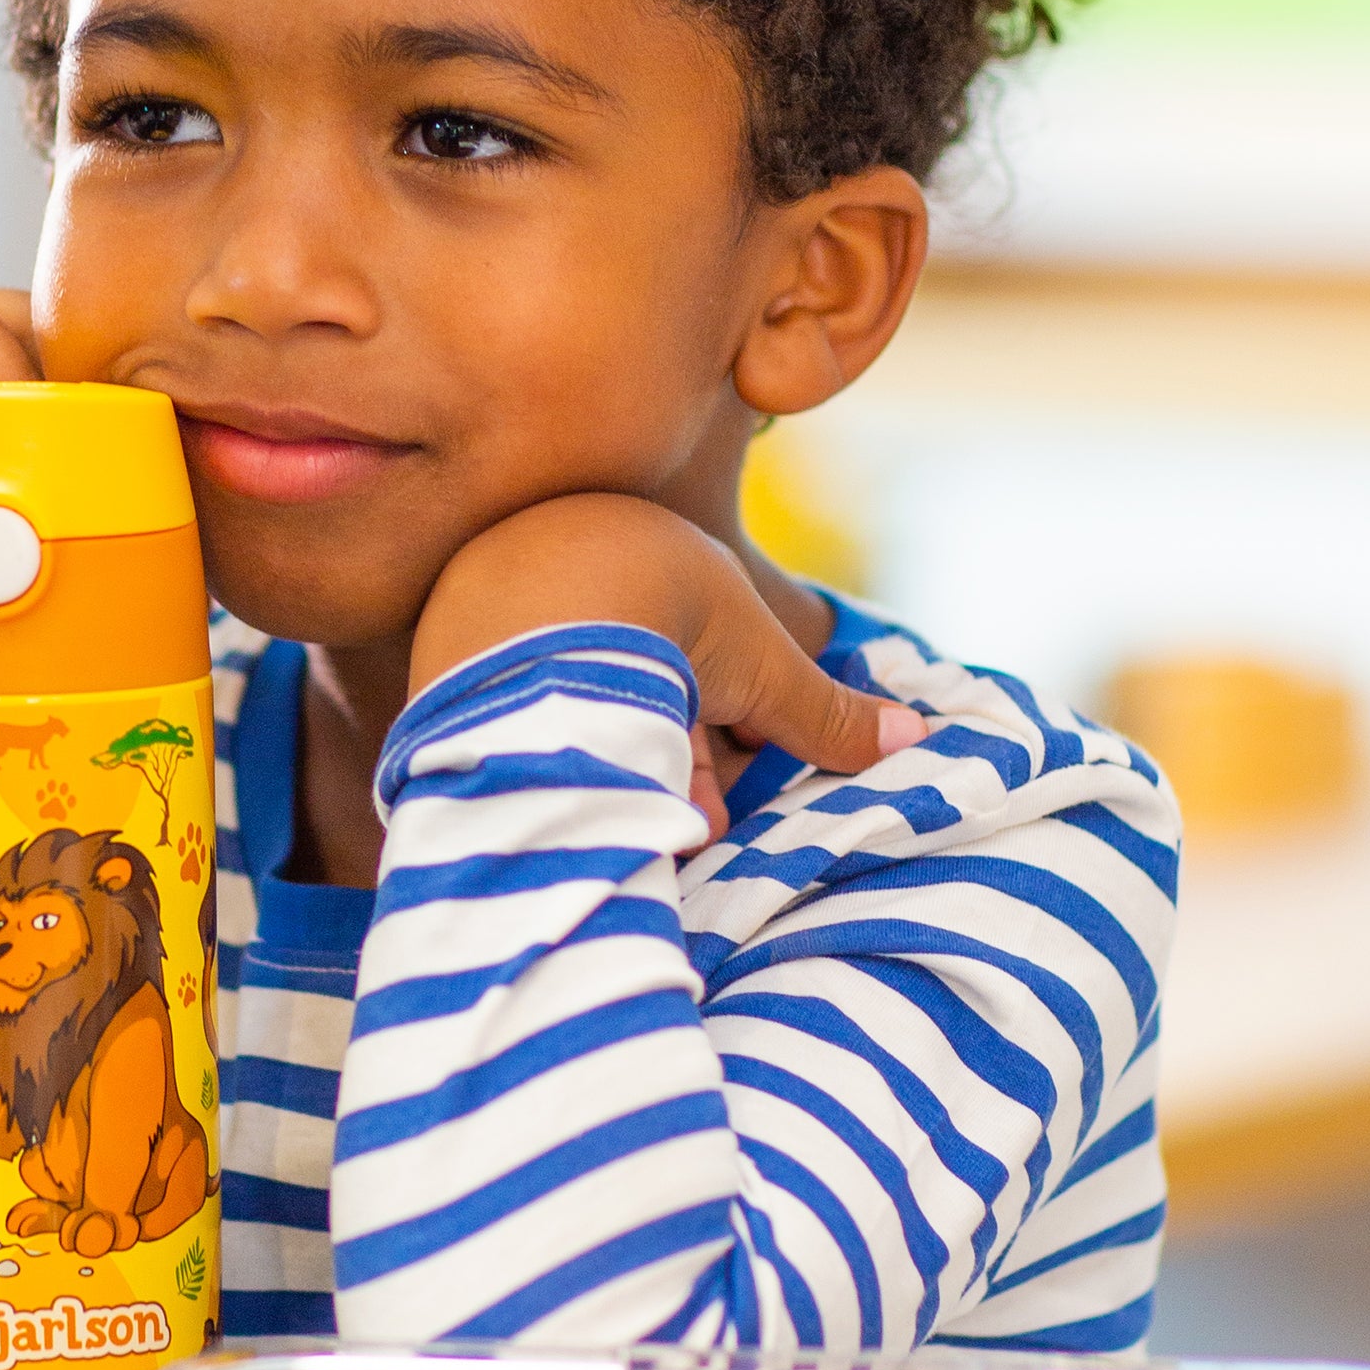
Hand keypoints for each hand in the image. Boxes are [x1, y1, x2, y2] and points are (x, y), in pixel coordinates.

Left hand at [411, 495, 929, 840]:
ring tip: (642, 825)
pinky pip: (518, 708)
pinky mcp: (452, 645)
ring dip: (619, 762)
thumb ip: (826, 711)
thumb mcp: (760, 671)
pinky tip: (572, 804)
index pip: (700, 645)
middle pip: (639, 674)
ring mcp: (505, 598)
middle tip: (695, 818)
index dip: (730, 719)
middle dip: (675, 750)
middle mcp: (571, 559)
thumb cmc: (662, 624)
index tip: (739, 775)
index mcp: (646, 544)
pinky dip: (552, 755)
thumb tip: (916, 737)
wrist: (532, 614)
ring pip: (577, 694)